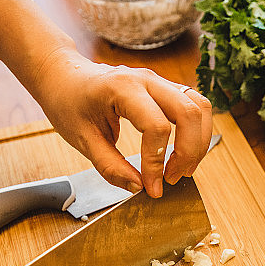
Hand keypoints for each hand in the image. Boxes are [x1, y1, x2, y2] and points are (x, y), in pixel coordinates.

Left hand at [28, 46, 212, 197]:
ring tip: (182, 168)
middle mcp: (147, 79)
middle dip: (189, 152)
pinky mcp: (165, 88)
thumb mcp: (82, 140)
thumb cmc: (69, 103)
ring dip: (199, 141)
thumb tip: (139, 187)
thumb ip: (111, 166)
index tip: (151, 188)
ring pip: (200, 106)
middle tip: (173, 178)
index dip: (157, 163)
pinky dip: (196, 131)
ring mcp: (159, 81)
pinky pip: (194, 105)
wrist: (64, 77)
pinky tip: (182, 152)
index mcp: (122, 88)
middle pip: (189, 113)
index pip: (157, 127)